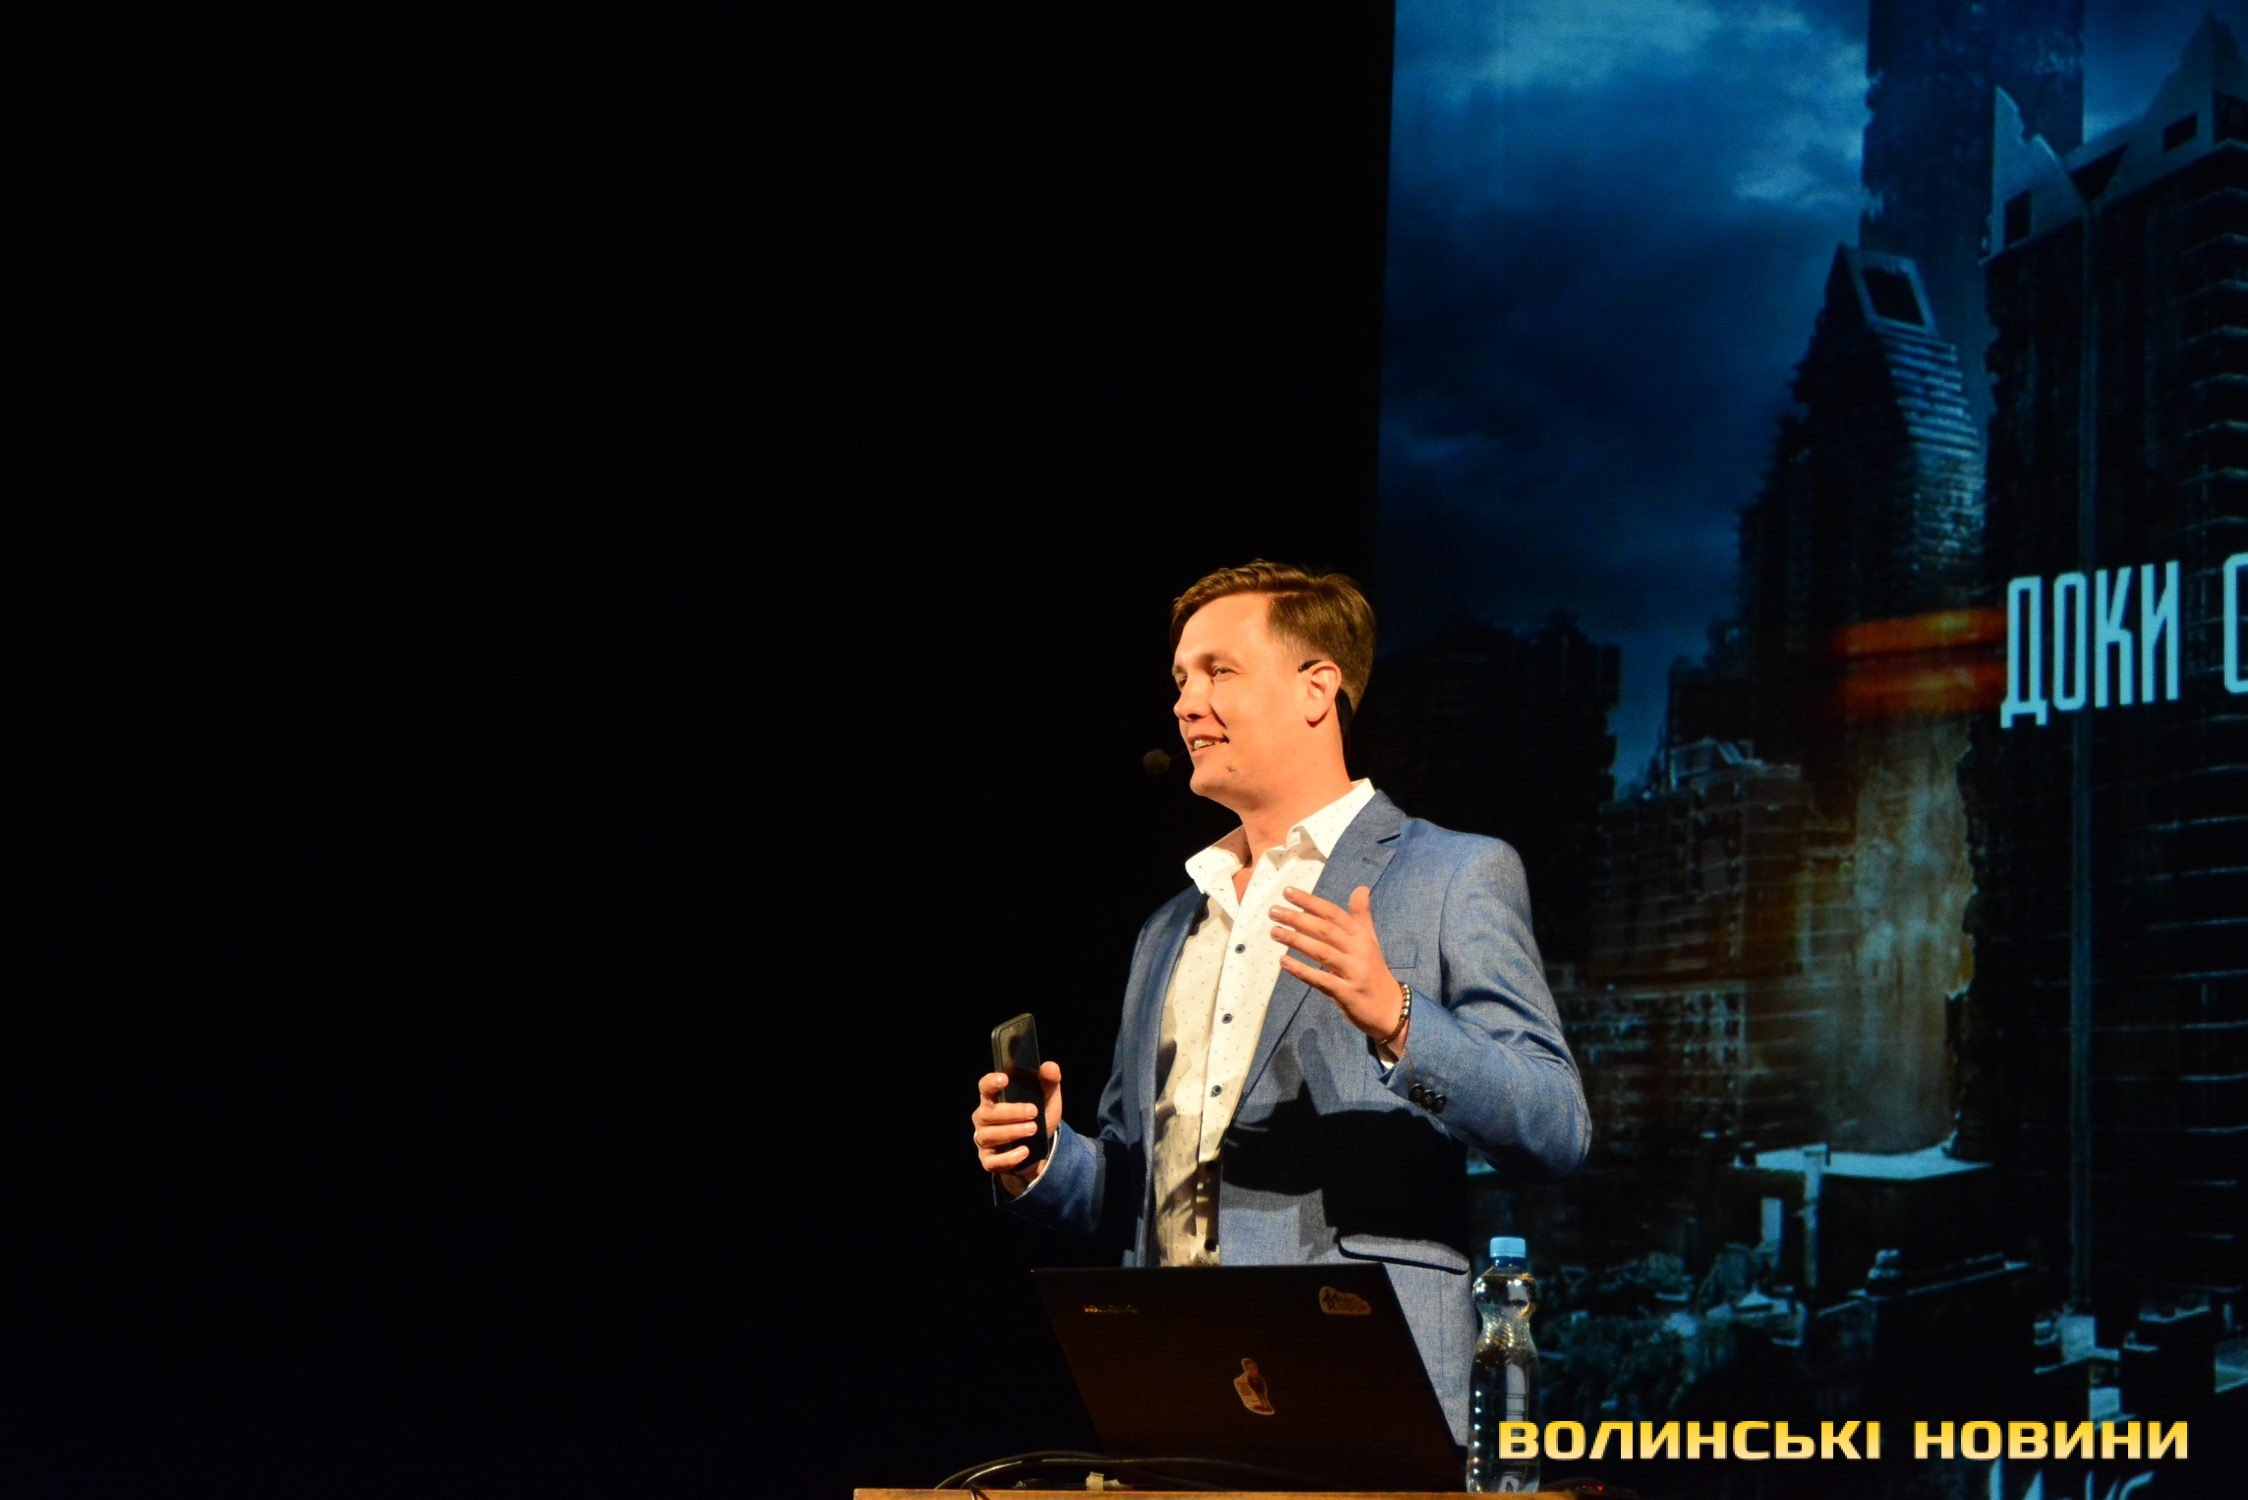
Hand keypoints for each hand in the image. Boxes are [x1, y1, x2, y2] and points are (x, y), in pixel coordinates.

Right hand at [972, 1060, 1061, 1195]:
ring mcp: (984, 1140)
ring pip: (988, 1136)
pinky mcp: (989, 1160)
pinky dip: (1008, 1157)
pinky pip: (992, 1161)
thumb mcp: (1047, 1099)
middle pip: (987, 1114)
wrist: (1040, 1148)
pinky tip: (1024, 1151)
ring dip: (1011, 1132)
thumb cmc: (1037, 1117)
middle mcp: (984, 1118)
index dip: (991, 1082)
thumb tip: (1049, 1067)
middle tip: (1033, 1112)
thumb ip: (1049, 1082)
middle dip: (1010, 1112)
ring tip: (1033, 1129)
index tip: (1004, 1079)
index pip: (984, 1087)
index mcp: (994, 1099)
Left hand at [1271, 885, 1407, 1052]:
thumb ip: (1361, 916)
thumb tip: (1361, 888)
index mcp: (1362, 936)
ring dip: (1296, 941)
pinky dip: (1302, 970)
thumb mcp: (1370, 942)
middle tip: (1273, 911)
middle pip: (1325, 930)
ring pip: (1322, 952)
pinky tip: (1283, 962)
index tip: (1288, 892)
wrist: (1391, 1008)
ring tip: (1274, 932)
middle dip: (1298, 919)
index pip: (1333, 914)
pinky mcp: (1347, 993)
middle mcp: (1359, 951)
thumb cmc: (1374, 971)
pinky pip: (1321, 979)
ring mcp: (1354, 972)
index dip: (1310, 902)